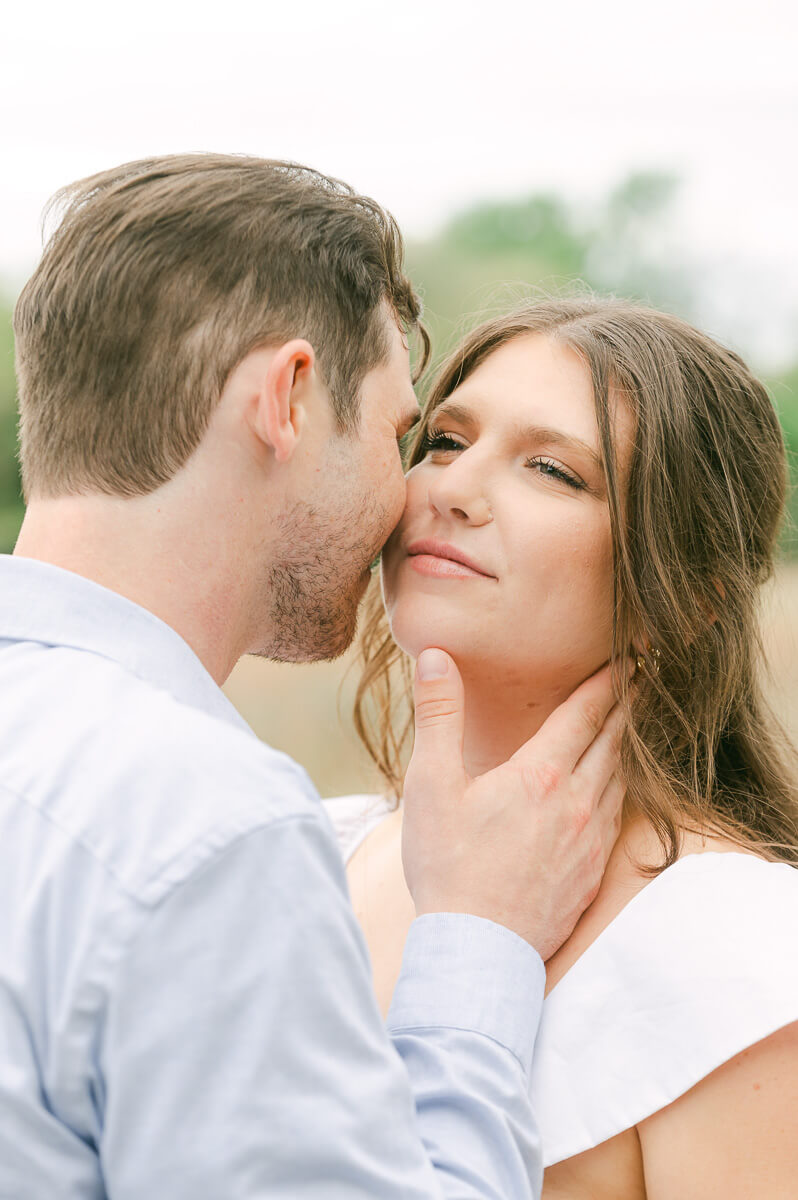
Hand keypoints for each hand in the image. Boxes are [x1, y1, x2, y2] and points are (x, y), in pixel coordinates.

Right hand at [401, 649, 625, 959]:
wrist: (478, 948)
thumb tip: (437, 657)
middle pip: (612, 742)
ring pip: (619, 781)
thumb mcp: (431, 783)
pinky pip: (616, 820)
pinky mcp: (591, 874)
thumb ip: (438, 715)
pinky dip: (619, 792)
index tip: (626, 657)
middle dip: (626, 706)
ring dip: (626, 748)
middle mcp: (576, 803)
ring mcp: (589, 842)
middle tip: (641, 680)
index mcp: (540, 775)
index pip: (584, 713)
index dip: (606, 682)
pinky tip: (612, 794)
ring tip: (629, 730)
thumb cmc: (448, 865)